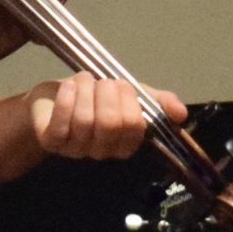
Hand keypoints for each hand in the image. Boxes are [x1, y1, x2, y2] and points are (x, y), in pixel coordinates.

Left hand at [24, 74, 186, 160]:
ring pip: (86, 121)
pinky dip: (67, 99)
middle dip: (107, 93)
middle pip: (111, 124)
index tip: (121, 84)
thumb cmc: (93, 99)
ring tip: (83, 81)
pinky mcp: (53, 142)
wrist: (51, 101)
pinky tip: (69, 87)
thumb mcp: (128, 96)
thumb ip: (157, 102)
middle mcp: (102, 151)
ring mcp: (76, 149)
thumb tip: (182, 114)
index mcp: (124, 143)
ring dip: (86, 91)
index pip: (134, 126)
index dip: (129, 100)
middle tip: (102, 82)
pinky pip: (62, 123)